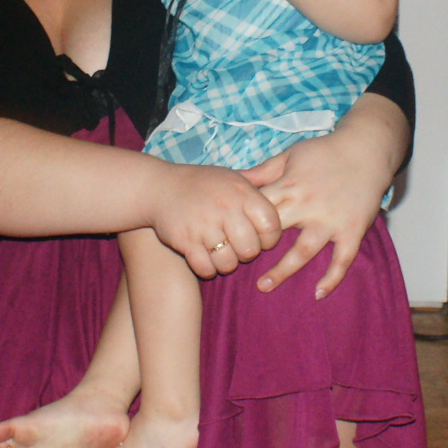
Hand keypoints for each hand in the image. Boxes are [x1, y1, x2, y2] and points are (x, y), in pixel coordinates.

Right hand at [146, 160, 283, 277]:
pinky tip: (205, 259)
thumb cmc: (202, 185)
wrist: (160, 187)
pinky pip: (206, 268)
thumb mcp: (233, 178)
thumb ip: (258, 192)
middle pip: (251, 250)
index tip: (260, 238)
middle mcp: (225, 209)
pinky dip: (208, 269)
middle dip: (246, 254)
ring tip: (221, 254)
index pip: (271, 226)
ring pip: (229, 263)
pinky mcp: (185, 241)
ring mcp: (204, 226)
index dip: (269, 238)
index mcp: (242, 193)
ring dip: (226, 264)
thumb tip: (288, 201)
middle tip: (238, 247)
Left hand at [241, 105, 402, 296]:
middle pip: (275, 232)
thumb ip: (262, 172)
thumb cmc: (324, 152)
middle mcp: (309, 206)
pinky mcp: (352, 230)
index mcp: (290, 187)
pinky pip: (342, 259)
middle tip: (235, 263)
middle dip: (254, 247)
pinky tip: (318, 294)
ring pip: (304, 250)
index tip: (228, 235)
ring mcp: (331, 221)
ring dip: (283, 270)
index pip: (259, 210)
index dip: (242, 223)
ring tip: (264, 286)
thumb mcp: (289, 156)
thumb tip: (233, 179)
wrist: (365, 149)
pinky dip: (332, 277)